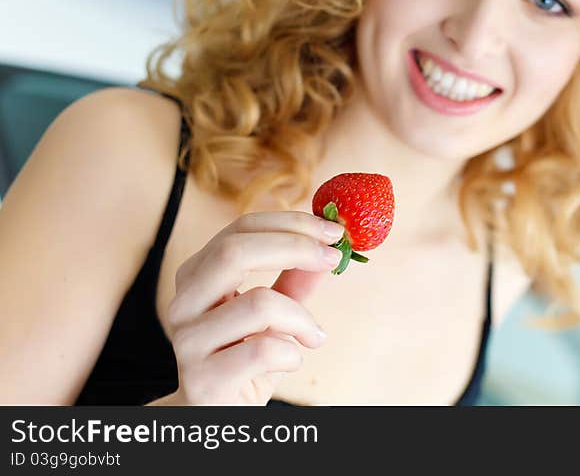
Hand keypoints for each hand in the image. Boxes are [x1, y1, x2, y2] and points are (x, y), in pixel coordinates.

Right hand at [162, 211, 343, 404]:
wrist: (213, 417)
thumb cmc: (244, 359)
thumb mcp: (273, 315)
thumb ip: (295, 279)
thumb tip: (328, 244)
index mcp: (197, 276)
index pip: (240, 229)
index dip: (290, 223)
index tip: (332, 230)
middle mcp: (184, 303)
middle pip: (233, 252)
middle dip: (295, 247)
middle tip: (332, 258)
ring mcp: (188, 342)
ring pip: (257, 304)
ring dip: (301, 316)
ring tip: (313, 334)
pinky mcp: (203, 380)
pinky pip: (263, 351)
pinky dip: (292, 353)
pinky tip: (292, 360)